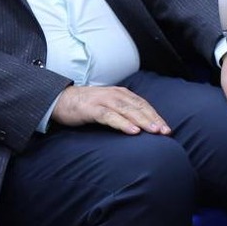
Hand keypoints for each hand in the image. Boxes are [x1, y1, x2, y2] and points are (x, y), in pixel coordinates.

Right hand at [50, 84, 170, 134]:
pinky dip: (123, 123)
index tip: (167, 129)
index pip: (143, 105)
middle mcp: (115, 95)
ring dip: (142, 121)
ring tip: (154, 131)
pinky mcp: (91, 109)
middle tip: (165, 131)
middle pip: (139, 107)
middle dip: (154, 119)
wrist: (59, 99)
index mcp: (121, 94)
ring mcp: (103, 100)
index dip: (156, 116)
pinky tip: (132, 131)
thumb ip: (123, 111)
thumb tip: (141, 126)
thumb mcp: (108, 105)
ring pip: (128, 110)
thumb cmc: (87, 105)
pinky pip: (110, 116)